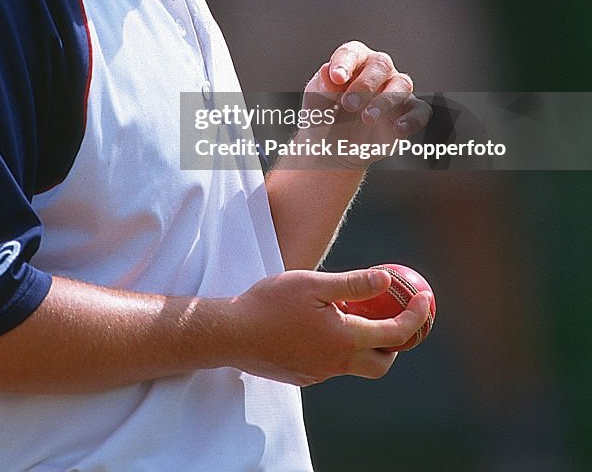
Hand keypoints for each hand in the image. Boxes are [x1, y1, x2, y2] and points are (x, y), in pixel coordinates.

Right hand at [227, 267, 431, 385]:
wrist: (231, 333)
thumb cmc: (270, 303)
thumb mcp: (313, 284)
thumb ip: (352, 284)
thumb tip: (386, 279)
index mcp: (343, 339)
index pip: (394, 334)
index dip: (416, 316)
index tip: (425, 299)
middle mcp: (336, 363)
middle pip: (381, 363)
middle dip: (395, 344)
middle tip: (393, 317)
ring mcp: (318, 373)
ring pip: (354, 364)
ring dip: (363, 344)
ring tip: (351, 315)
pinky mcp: (303, 376)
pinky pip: (331, 365)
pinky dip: (338, 348)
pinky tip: (319, 326)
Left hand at [303, 41, 431, 167]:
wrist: (334, 149)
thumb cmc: (325, 117)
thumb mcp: (315, 103)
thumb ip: (320, 87)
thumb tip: (326, 72)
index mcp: (353, 61)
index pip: (352, 53)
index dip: (344, 63)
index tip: (336, 78)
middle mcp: (376, 71)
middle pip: (381, 65)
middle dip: (365, 84)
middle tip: (349, 104)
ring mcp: (395, 91)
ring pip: (402, 84)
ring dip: (385, 100)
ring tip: (367, 118)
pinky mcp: (407, 113)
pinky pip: (419, 110)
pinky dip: (412, 119)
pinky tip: (397, 129)